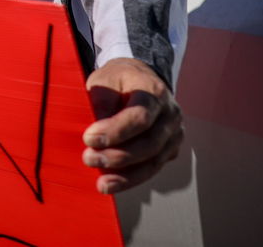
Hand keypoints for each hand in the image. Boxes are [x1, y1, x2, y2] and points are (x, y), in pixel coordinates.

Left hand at [82, 58, 182, 194]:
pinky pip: (153, 168)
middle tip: (89, 159)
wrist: (139, 78)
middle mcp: (170, 114)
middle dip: (118, 156)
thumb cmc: (118, 80)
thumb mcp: (104, 81)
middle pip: (149, 143)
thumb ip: (101, 103)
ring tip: (101, 183)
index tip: (88, 139)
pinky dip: (132, 178)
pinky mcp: (169, 150)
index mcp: (154, 91)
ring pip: (154, 161)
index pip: (140, 117)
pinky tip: (112, 183)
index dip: (115, 131)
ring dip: (125, 175)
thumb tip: (96, 135)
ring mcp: (174, 134)